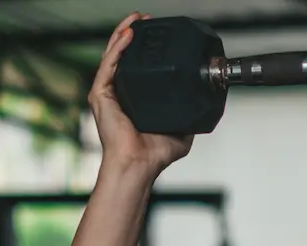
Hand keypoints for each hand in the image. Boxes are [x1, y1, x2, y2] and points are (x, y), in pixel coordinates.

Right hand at [89, 13, 194, 178]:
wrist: (140, 164)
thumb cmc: (154, 155)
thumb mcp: (181, 132)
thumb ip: (189, 117)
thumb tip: (206, 106)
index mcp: (133, 99)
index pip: (135, 67)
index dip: (144, 48)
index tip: (157, 34)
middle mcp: (118, 93)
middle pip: (122, 55)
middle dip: (132, 33)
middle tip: (145, 19)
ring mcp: (107, 93)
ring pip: (112, 55)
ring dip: (123, 33)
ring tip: (136, 19)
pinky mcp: (100, 95)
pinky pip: (109, 64)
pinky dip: (118, 47)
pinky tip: (129, 35)